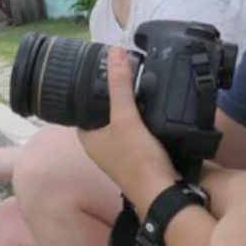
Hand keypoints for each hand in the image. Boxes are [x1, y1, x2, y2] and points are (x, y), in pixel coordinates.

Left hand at [76, 47, 176, 204]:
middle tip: (122, 70)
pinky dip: (138, 118)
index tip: (101, 68)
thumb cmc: (138, 158)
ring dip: (126, 106)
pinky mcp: (135, 156)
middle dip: (111, 94)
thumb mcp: (126, 117)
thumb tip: (114, 52)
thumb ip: (120, 85)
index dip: (90, 87)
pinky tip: (148, 106)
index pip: (82, 105)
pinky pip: (133, 131)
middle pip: (101, 112)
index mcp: (87, 137)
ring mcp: (116, 152)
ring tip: (135, 82)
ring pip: (118, 122)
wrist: (163, 192)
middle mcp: (98, 146)